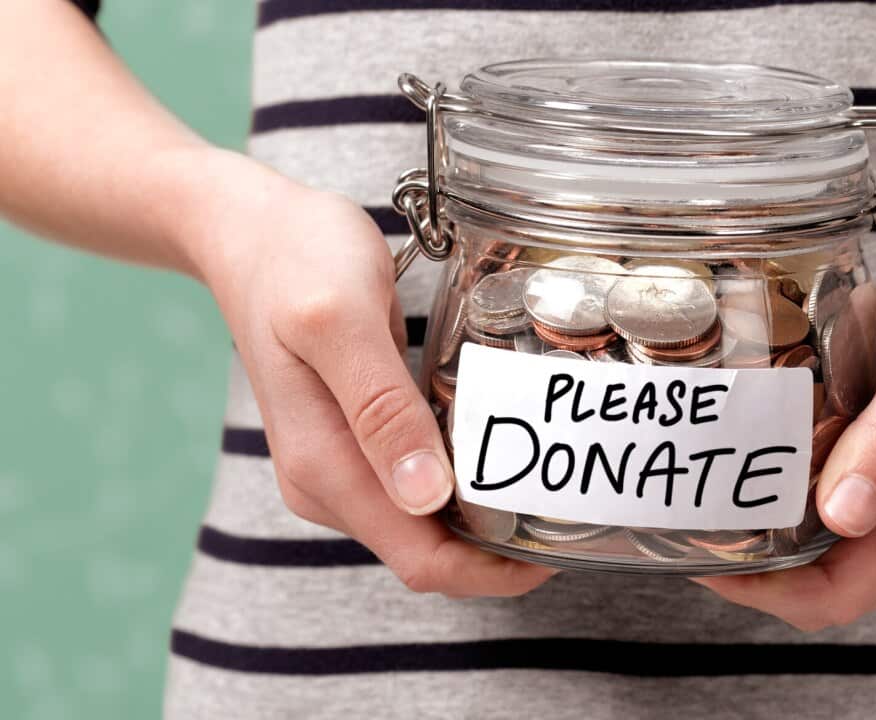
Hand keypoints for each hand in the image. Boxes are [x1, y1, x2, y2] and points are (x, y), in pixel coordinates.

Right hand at [187, 150, 554, 597]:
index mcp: (324, 466)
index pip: (420, 560)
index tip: (557, 551)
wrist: (249, 232)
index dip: (492, 571)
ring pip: (426, 524)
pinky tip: (503, 452)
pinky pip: (419, 485)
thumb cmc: (295, 259)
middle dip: (498, 551)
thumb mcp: (340, 318)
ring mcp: (340, 464)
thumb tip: (425, 497)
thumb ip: (380, 408)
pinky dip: (464, 483)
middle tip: (573, 511)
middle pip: (428, 552)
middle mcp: (328, 482)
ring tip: (551, 484)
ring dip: (485, 519)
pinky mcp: (355, 441)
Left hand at [694, 210, 875, 629]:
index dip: (764, 588)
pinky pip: (837, 539)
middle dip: (758, 571)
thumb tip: (845, 517)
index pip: (843, 593)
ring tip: (714, 504)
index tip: (698, 551)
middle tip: (691, 523)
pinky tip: (756, 488)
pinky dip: (791, 524)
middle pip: (831, 592)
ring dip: (772, 549)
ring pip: (829, 570)